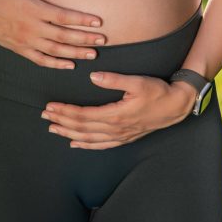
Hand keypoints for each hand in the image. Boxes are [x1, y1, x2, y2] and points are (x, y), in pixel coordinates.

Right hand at [0, 0, 106, 68]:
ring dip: (75, 53)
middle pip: (63, 36)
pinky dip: (57, 64)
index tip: (98, 22)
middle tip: (103, 41)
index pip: (62, 17)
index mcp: (32, 9)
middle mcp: (31, 27)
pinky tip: (70, 64)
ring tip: (93, 54)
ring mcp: (26, 41)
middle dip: (84, 39)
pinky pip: (41, 60)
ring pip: (55, 51)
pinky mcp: (20, 49)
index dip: (81, 20)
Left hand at [41, 74, 196, 148]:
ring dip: (69, 133)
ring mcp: (120, 136)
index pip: (83, 115)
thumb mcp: (137, 81)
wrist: (176, 106)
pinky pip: (101, 145)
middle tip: (45, 116)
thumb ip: (114, 79)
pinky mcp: (125, 137)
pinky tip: (75, 143)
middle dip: (62, 121)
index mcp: (116, 114)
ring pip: (89, 138)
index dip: (65, 111)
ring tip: (53, 128)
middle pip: (82, 128)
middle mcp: (115, 129)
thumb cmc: (157, 91)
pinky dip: (86, 144)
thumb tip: (93, 77)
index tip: (51, 106)